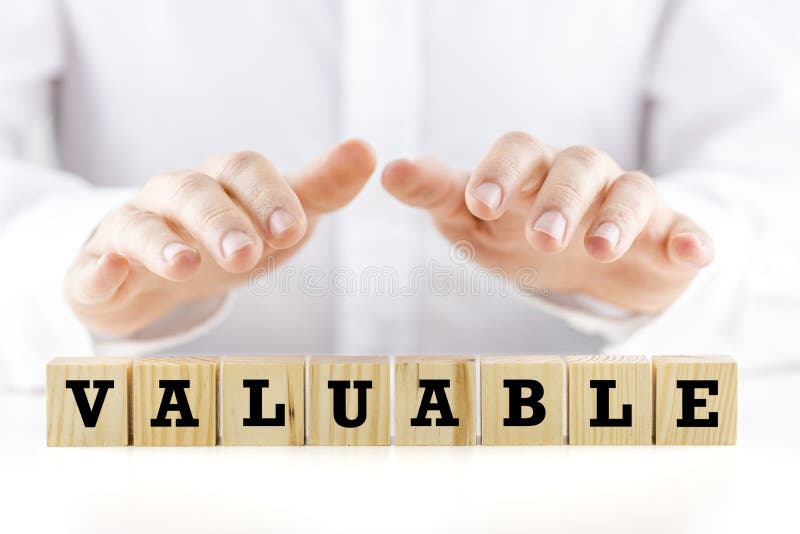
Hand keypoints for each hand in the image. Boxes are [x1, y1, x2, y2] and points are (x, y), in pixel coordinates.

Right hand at [66, 139, 375, 334]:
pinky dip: (98, 270)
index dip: (269, 196)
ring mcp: (133, 229)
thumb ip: (319, 190)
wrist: (162, 273)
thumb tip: (367, 150)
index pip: (245, 171)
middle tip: (247, 254)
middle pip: (193, 193)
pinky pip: (91, 267)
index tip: (293, 230)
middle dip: (221, 221)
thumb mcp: (278, 219)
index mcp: (223, 181)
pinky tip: (109, 273)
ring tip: (186, 265)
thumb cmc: (231, 239)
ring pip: (142, 225)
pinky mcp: (100, 269)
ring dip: (163, 242)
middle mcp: (175, 196)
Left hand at [382, 132, 712, 312]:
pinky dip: (691, 238)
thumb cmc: (518, 234)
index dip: (500, 172)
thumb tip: (389, 169)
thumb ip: (436, 193)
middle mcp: (583, 176)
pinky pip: (685, 229)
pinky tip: (691, 251)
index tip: (480, 204)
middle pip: (578, 166)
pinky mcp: (668, 234)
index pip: (519, 149)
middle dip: (560, 200)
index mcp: (533, 169)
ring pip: (631, 191)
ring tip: (597, 250)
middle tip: (542, 238)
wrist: (583, 269)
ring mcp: (628, 203)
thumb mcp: (472, 220)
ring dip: (616, 217)